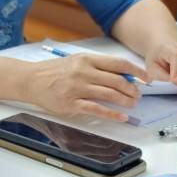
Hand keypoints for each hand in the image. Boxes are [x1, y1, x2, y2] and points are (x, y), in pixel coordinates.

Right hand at [23, 53, 146, 122]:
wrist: (30, 79)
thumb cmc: (54, 71)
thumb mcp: (76, 62)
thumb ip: (97, 67)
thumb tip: (122, 75)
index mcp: (86, 59)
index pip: (118, 64)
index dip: (136, 71)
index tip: (146, 78)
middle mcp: (83, 72)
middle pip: (117, 80)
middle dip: (132, 89)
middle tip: (138, 95)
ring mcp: (77, 88)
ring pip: (109, 94)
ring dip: (125, 101)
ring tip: (132, 104)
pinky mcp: (71, 103)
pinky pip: (97, 109)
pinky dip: (112, 114)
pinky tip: (121, 117)